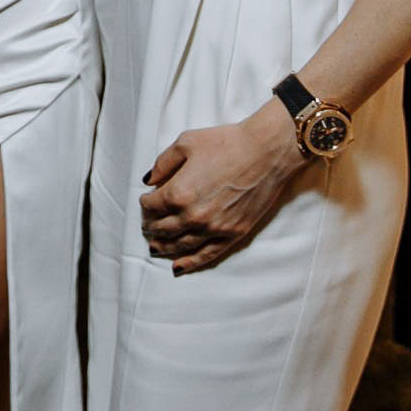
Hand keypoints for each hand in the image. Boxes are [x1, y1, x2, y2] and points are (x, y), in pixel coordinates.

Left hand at [136, 101, 308, 273]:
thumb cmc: (227, 143)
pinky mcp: (233, 234)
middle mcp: (193, 216)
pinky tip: (178, 267)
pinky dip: (190, 262)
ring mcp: (214, 228)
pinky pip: (207, 254)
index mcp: (178, 193)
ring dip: (165, 247)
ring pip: (181, 245)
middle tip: (147, 226)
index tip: (146, 200)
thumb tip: (149, 180)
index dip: (145, 203)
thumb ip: (162, 163)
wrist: (266, 152)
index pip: (151, 206)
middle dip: (151, 227)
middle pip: (163, 228)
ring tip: (155, 248)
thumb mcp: (186, 143)